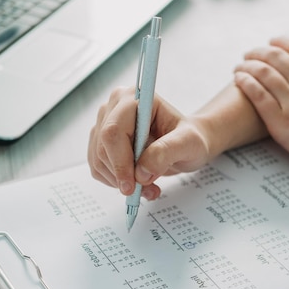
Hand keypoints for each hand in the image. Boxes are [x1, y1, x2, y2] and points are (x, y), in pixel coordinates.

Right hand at [88, 86, 211, 199]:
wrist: (185, 144)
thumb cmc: (189, 138)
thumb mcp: (189, 143)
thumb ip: (166, 152)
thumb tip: (141, 172)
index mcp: (133, 99)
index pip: (113, 131)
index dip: (120, 161)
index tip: (133, 185)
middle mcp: (113, 108)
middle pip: (102, 148)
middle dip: (123, 175)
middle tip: (148, 189)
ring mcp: (103, 125)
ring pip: (98, 161)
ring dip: (121, 182)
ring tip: (149, 186)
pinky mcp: (100, 144)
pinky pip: (98, 169)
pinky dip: (117, 182)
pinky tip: (138, 182)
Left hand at [233, 38, 288, 190]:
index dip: (283, 42)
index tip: (273, 42)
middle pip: (278, 57)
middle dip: (260, 52)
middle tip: (250, 54)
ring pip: (264, 73)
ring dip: (248, 65)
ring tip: (239, 66)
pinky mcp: (282, 123)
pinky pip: (258, 95)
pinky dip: (245, 83)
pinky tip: (238, 79)